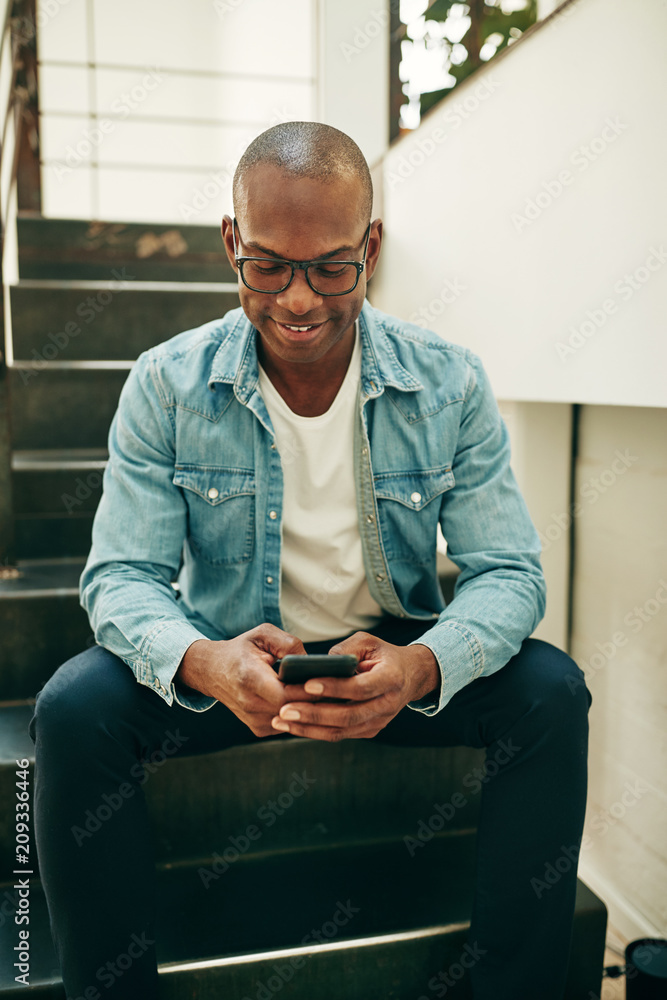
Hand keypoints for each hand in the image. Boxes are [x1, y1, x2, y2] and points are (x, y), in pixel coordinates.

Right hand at [176, 624, 308, 736]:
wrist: (213, 671)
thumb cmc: (241, 650)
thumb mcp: (263, 634)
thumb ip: (289, 644)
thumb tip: (311, 663)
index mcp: (250, 677)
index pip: (286, 694)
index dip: (307, 689)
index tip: (321, 678)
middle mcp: (250, 703)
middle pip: (293, 710)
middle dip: (313, 699)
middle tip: (327, 684)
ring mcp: (254, 720)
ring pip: (294, 720)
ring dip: (307, 708)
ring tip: (314, 690)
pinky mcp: (259, 729)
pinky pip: (288, 724)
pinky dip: (298, 713)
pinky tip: (299, 699)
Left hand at [270, 632, 440, 741]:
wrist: (410, 676)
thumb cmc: (383, 655)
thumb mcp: (368, 642)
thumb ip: (346, 650)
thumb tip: (320, 663)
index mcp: (391, 679)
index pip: (360, 688)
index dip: (334, 687)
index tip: (307, 683)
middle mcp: (387, 705)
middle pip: (347, 716)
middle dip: (313, 714)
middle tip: (284, 709)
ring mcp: (379, 721)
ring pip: (341, 731)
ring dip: (308, 728)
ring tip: (282, 720)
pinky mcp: (370, 730)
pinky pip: (340, 734)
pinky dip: (315, 731)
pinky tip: (294, 725)